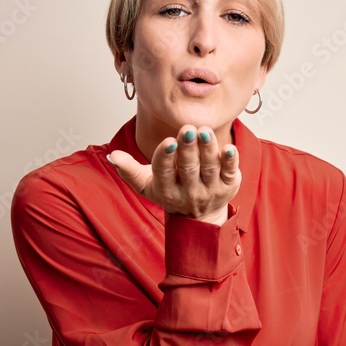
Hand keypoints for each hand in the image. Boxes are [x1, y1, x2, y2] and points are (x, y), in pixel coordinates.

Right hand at [107, 125, 239, 224]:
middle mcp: (189, 192)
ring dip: (208, 149)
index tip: (168, 142)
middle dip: (188, 149)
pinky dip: (231, 161)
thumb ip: (129, 170)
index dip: (165, 157)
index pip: (164, 172)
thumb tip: (113, 155)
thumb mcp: (147, 185)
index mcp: (166, 190)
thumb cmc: (171, 192)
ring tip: (204, 131)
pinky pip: (230, 172)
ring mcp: (210, 190)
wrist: (200, 217)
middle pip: (188, 168)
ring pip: (210, 168)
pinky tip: (230, 147)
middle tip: (188, 129)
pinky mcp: (228, 186)